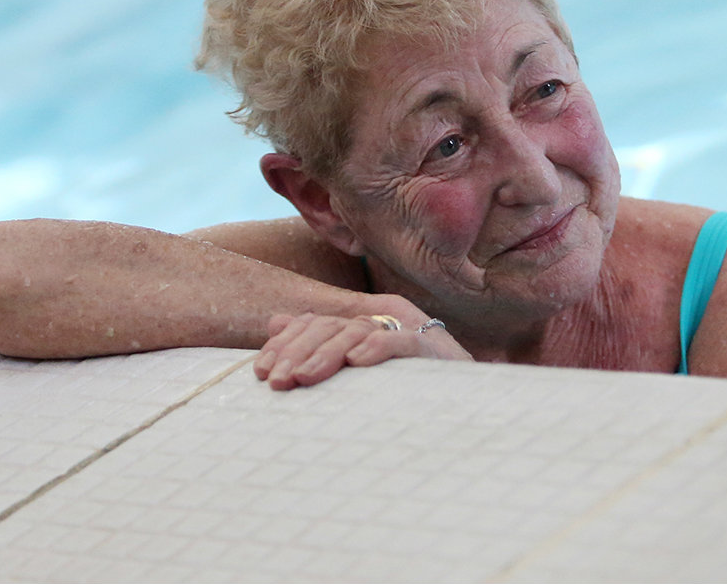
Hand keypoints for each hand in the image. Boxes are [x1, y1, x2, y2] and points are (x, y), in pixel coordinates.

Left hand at [254, 306, 472, 389]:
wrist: (466, 405)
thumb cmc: (405, 394)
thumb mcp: (354, 375)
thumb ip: (317, 347)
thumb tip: (274, 321)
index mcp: (363, 327)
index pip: (316, 324)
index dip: (285, 344)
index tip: (260, 372)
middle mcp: (383, 322)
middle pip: (331, 325)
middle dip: (297, 353)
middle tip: (277, 383)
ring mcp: (407, 332)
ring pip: (358, 330)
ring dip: (326, 354)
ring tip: (304, 377)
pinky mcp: (432, 347)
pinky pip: (401, 341)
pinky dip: (377, 347)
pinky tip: (357, 361)